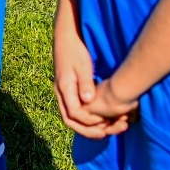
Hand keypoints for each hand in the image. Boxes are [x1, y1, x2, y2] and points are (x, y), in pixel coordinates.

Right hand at [53, 14, 129, 137]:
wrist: (67, 35)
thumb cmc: (75, 48)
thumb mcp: (82, 65)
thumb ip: (85, 83)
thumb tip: (89, 101)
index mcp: (63, 88)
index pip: (74, 114)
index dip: (90, 122)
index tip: (106, 123)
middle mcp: (61, 94)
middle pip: (71, 121)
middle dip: (89, 131)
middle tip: (107, 134)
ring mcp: (65, 93)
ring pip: (74, 118)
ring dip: (90, 126)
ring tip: (108, 128)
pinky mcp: (71, 90)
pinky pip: (78, 110)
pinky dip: (89, 118)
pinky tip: (103, 118)